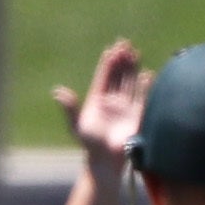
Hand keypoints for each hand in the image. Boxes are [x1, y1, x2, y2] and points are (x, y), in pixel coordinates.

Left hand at [55, 39, 146, 171]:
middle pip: (118, 75)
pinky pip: (142, 98)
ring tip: (135, 52)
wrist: (106, 160)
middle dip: (122, 60)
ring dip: (133, 68)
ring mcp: (126, 107)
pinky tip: (146, 74)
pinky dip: (145, 86)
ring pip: (130, 82)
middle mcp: (113, 100)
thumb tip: (58, 92)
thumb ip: (69, 108)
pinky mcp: (138, 116)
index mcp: (97, 99)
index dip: (107, 63)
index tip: (110, 49)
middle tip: (124, 43)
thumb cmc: (89, 145)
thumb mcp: (75, 125)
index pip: (104, 76)